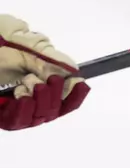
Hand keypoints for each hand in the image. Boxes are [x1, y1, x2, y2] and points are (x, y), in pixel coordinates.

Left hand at [0, 15, 89, 129]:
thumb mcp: (23, 44)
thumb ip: (48, 58)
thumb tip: (75, 70)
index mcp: (36, 78)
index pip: (65, 96)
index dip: (75, 94)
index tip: (81, 84)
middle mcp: (26, 96)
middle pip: (54, 110)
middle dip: (55, 95)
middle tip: (45, 79)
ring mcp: (10, 106)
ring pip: (37, 118)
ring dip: (38, 102)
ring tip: (28, 84)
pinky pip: (14, 122)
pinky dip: (20, 112)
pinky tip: (19, 99)